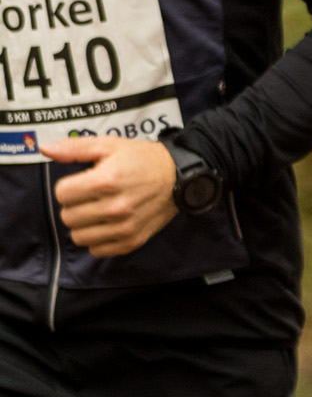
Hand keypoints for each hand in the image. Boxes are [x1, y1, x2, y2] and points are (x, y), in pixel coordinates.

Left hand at [42, 137, 177, 258]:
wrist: (181, 177)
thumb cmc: (143, 159)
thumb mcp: (110, 146)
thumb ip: (75, 148)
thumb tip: (44, 148)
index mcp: (106, 181)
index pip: (62, 194)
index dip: (69, 186)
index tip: (85, 182)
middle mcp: (115, 207)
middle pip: (67, 217)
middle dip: (75, 205)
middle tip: (92, 197)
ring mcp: (124, 227)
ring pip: (78, 236)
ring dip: (84, 224)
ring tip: (98, 212)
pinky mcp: (132, 241)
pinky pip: (96, 250)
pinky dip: (98, 239)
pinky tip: (107, 225)